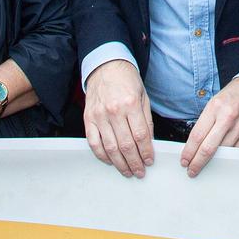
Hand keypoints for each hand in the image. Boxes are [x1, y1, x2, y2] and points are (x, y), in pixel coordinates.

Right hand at [83, 59, 153, 177]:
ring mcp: (99, 116)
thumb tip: (149, 143)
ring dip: (120, 163)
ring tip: (127, 171)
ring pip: (110, 147)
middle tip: (140, 171)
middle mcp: (114, 111)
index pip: (141, 136)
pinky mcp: (89, 119)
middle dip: (135, 162)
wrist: (106, 66)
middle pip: (126, 145)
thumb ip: (146, 120)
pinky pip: (94, 143)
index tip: (149, 161)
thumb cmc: (126, 80)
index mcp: (131, 104)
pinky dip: (102, 155)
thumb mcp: (144, 96)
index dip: (146, 152)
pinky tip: (110, 161)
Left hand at [180, 77, 238, 176]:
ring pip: (223, 152)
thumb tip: (196, 143)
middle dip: (197, 163)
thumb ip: (206, 121)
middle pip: (208, 148)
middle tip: (191, 170)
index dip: (189, 151)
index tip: (184, 160)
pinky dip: (229, 157)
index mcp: (215, 107)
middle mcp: (228, 117)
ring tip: (206, 165)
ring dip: (213, 162)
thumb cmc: (234, 94)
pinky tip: (223, 159)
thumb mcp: (215, 101)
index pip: (197, 135)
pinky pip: (237, 152)